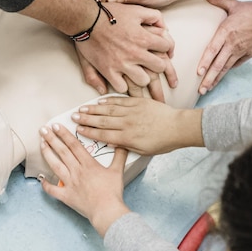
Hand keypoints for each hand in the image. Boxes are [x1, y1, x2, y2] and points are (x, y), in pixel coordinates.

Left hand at [38, 123, 129, 236]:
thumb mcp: (117, 171)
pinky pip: (53, 190)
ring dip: (47, 154)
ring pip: (56, 165)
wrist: (106, 211)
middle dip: (52, 139)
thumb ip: (120, 155)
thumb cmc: (112, 192)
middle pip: (62, 152)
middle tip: (43, 130)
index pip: (74, 145)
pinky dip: (46, 184)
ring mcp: (70, 183)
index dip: (64, 134)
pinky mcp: (66, 196)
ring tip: (41, 144)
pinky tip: (41, 178)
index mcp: (88, 164)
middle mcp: (77, 171)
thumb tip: (122, 143)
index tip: (56, 126)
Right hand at [71, 96, 203, 154]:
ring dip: (94, 109)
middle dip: (86, 119)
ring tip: (82, 108)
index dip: (89, 132)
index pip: (103, 134)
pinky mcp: (139, 102)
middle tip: (74, 117)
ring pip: (108, 109)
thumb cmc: (162, 142)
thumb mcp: (142, 150)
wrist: (178, 127)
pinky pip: (121, 100)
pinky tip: (100, 100)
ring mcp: (132, 111)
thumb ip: (125, 145)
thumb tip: (111, 142)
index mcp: (127, 138)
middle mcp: (127, 123)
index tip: (78, 129)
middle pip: (102, 120)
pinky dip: (109, 100)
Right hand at [75, 2, 177, 97]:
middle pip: (159, 67)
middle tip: (152, 64)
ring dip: (142, 77)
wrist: (86, 19)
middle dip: (158, 65)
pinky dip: (123, 85)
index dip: (165, 47)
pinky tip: (122, 79)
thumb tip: (165, 29)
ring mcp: (121, 63)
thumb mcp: (136, 9)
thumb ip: (154, 16)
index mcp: (143, 37)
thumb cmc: (110, 13)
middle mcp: (135, 52)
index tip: (161, 49)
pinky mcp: (108, 70)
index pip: (166, 47)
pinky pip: (122, 87)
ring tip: (138, 73)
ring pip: (143, 81)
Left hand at [197, 0, 251, 93]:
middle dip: (208, 78)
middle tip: (201, 90)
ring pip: (225, 68)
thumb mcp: (237, 5)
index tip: (199, 72)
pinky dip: (228, 71)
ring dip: (216, 79)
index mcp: (226, 32)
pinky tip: (221, 77)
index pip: (213, 49)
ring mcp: (240, 51)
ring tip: (207, 89)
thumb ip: (220, 0)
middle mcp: (232, 44)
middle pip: (218, 64)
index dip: (205, 61)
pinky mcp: (248, 54)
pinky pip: (236, 64)